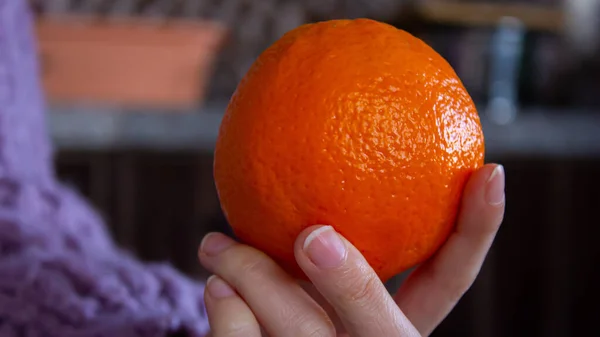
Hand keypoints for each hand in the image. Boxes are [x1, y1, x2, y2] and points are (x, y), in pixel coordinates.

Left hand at [199, 163, 504, 336]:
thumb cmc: (297, 303)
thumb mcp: (319, 265)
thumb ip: (331, 224)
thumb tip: (302, 131)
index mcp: (398, 323)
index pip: (448, 279)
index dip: (476, 231)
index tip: (488, 170)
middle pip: (383, 330)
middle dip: (352, 282)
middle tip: (315, 235)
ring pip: (304, 334)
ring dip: (255, 283)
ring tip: (213, 245)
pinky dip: (228, 317)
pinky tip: (215, 289)